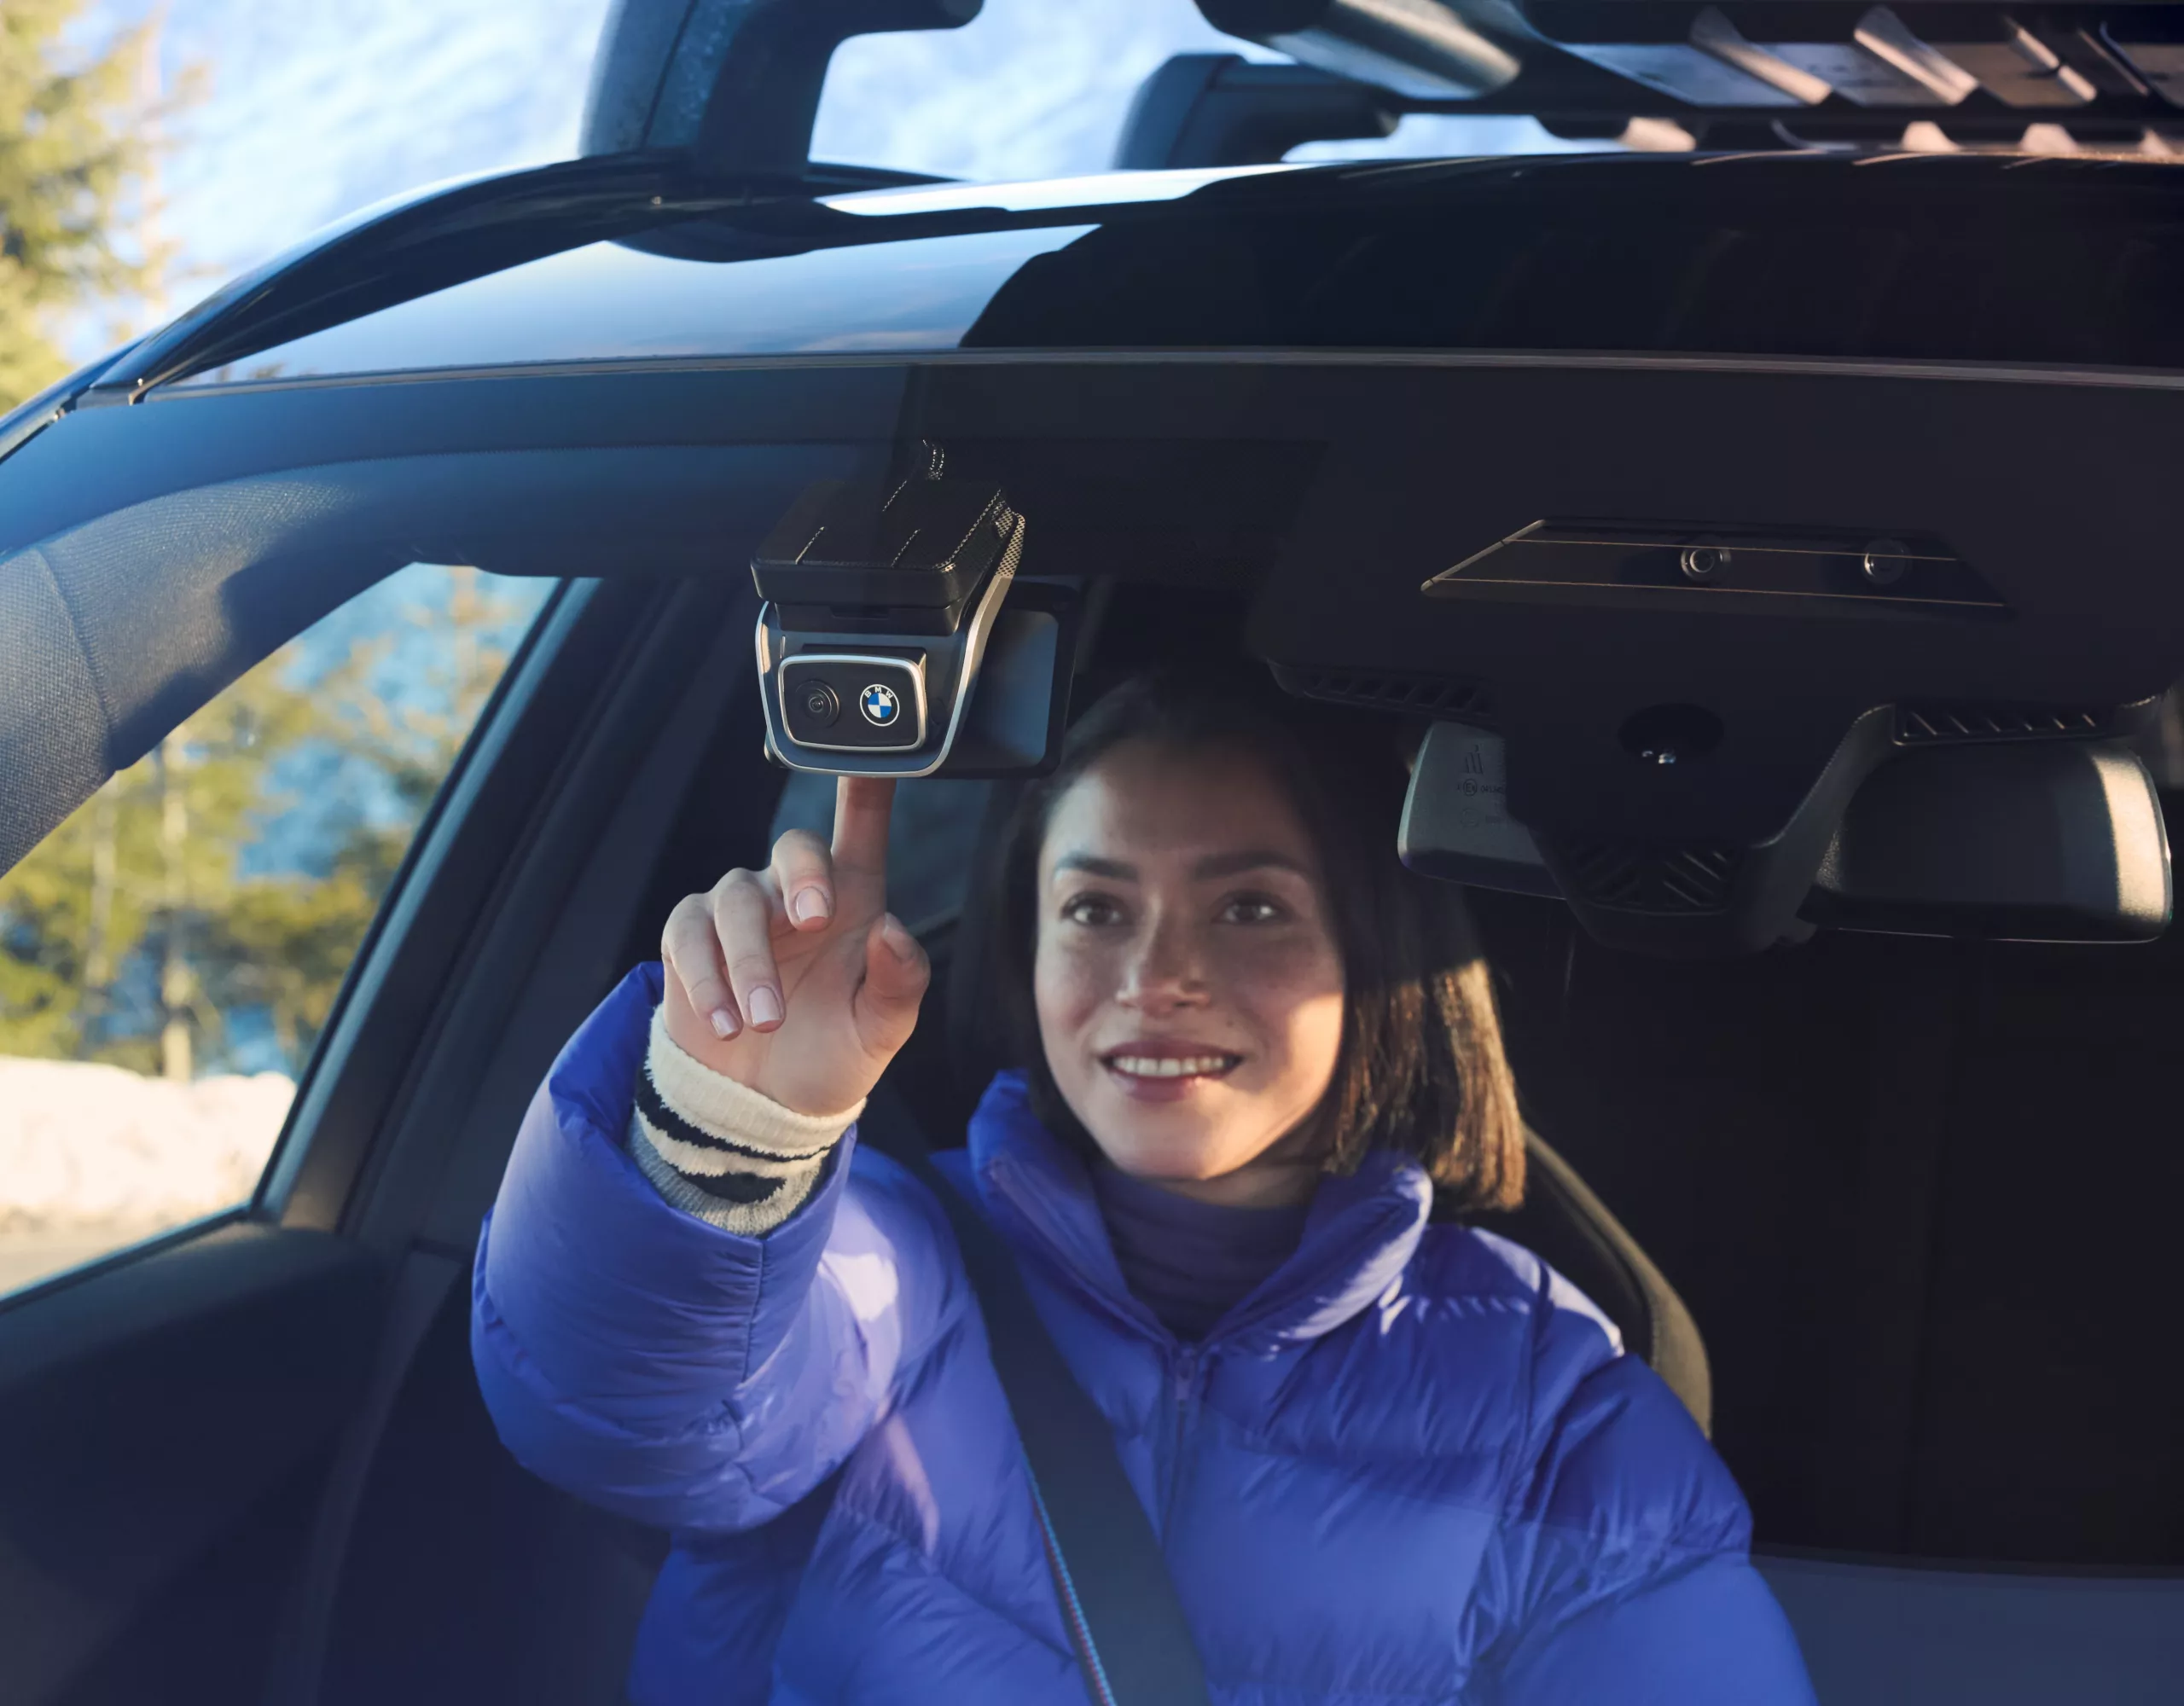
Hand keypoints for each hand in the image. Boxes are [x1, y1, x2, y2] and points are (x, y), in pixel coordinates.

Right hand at [659, 777, 929, 1115]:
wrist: (765, 1104)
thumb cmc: (832, 1052)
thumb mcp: (880, 1030)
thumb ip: (899, 982)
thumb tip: (892, 929)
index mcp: (854, 897)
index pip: (862, 826)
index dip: (868, 783)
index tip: (877, 754)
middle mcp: (796, 892)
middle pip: (794, 846)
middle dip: (803, 876)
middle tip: (814, 921)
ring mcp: (741, 911)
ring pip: (737, 901)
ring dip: (751, 962)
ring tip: (765, 1021)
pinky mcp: (691, 939)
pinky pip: (689, 935)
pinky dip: (706, 979)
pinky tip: (725, 1022)